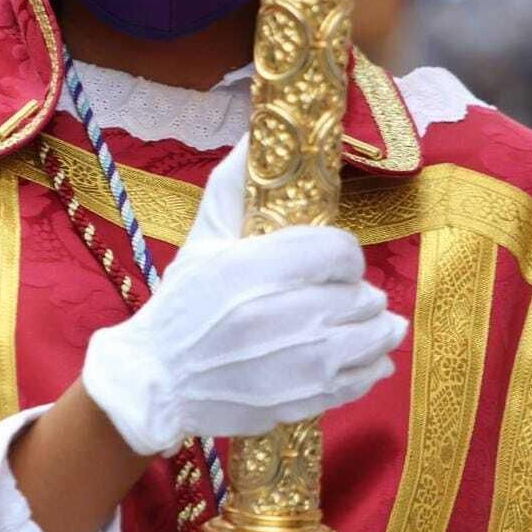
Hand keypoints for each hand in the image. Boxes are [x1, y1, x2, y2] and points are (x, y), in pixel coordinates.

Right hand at [81, 137, 406, 455]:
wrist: (157, 380)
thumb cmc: (182, 304)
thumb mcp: (202, 239)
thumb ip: (233, 185)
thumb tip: (257, 131)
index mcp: (252, 269)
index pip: (340, 252)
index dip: (342, 253)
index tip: (330, 258)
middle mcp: (279, 317)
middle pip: (362, 295)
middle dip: (355, 291)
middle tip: (337, 292)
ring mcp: (295, 365)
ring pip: (374, 336)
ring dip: (373, 326)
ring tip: (360, 321)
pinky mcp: (303, 400)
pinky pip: (364, 378)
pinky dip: (370, 365)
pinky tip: (359, 356)